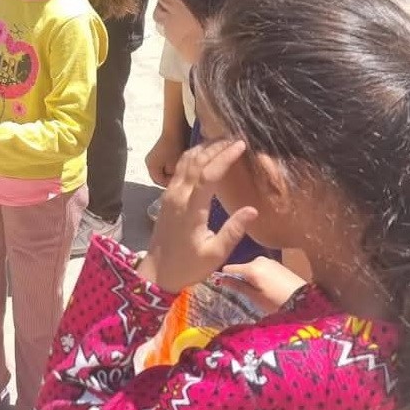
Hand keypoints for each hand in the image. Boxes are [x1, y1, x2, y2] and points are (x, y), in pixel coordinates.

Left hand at [136, 139, 257, 293]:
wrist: (157, 273)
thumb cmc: (188, 266)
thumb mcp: (215, 254)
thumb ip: (233, 231)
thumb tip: (252, 209)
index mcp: (191, 208)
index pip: (208, 174)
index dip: (224, 157)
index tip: (241, 144)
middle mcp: (177, 195)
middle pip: (195, 161)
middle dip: (215, 146)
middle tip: (234, 136)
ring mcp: (169, 194)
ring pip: (184, 162)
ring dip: (202, 148)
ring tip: (221, 140)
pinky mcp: (167, 197)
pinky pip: (179, 169)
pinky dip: (193, 157)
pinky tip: (205, 155)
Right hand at [145, 130, 185, 186]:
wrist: (174, 131)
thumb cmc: (174, 147)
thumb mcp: (175, 165)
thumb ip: (174, 177)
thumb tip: (176, 182)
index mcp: (151, 167)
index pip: (160, 182)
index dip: (170, 184)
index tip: (180, 182)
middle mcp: (148, 163)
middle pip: (160, 177)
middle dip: (170, 178)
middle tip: (181, 178)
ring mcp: (152, 158)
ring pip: (162, 171)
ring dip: (170, 172)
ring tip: (180, 170)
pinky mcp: (157, 154)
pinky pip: (163, 165)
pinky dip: (170, 166)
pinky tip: (178, 163)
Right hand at [219, 257, 306, 314]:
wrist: (306, 300)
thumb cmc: (278, 303)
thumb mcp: (255, 298)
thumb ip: (238, 286)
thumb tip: (220, 279)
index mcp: (251, 268)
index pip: (228, 268)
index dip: (225, 277)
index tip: (225, 287)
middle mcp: (258, 259)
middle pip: (241, 268)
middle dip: (240, 278)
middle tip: (245, 294)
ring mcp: (269, 261)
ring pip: (251, 268)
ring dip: (251, 278)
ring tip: (258, 292)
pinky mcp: (278, 264)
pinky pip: (262, 269)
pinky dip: (261, 276)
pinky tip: (268, 287)